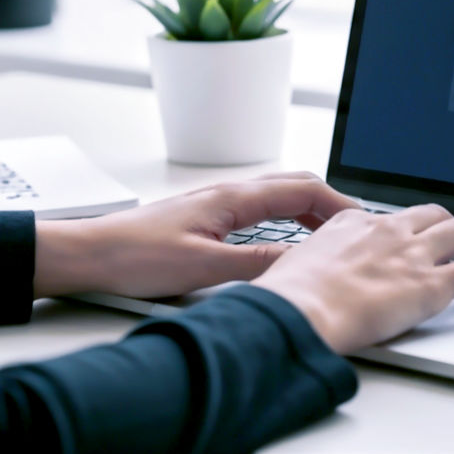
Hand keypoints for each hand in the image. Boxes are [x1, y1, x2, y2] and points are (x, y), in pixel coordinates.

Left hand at [33, 171, 358, 298]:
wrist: (89, 254)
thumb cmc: (134, 257)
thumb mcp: (203, 268)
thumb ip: (255, 264)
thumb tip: (300, 263)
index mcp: (232, 197)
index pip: (302, 189)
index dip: (339, 204)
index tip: (364, 222)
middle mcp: (227, 192)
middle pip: (294, 185)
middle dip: (330, 202)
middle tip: (355, 228)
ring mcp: (215, 201)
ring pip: (276, 195)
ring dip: (308, 208)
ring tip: (329, 234)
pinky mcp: (204, 215)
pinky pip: (258, 208)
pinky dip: (284, 217)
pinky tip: (283, 240)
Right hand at [252, 204, 453, 353]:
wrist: (296, 313)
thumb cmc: (287, 301)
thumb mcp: (293, 270)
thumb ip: (313, 268)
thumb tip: (309, 283)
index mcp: (351, 224)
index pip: (393, 218)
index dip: (411, 230)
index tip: (418, 241)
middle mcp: (386, 230)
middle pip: (435, 215)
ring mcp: (411, 254)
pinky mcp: (431, 284)